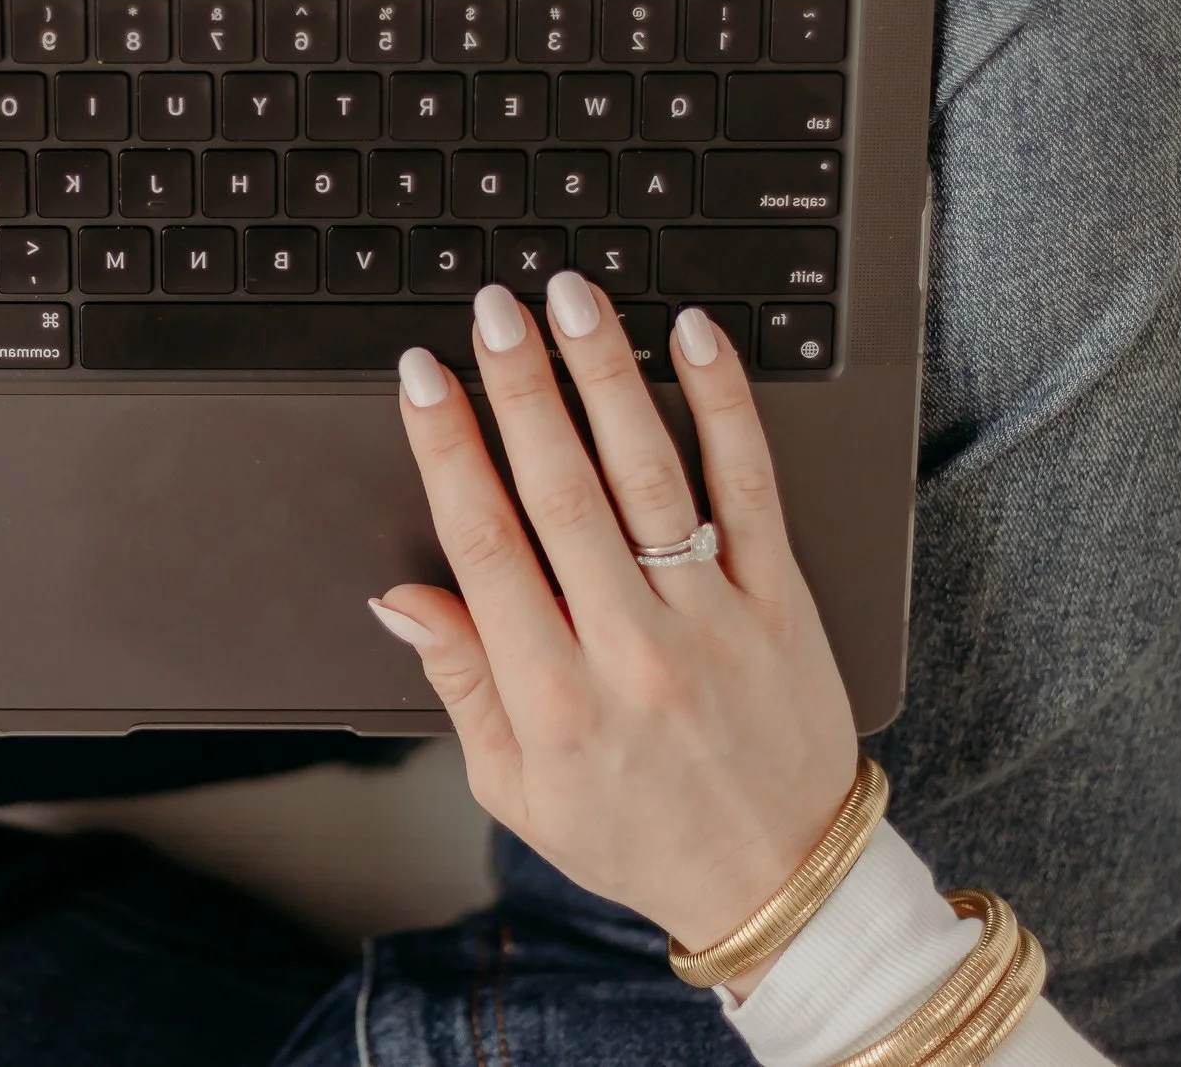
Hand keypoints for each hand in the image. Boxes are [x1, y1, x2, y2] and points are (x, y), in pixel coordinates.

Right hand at [373, 277, 857, 994]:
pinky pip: (752, 487)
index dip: (446, 448)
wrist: (777, 879)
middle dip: (517, 387)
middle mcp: (629, 648)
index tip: (421, 379)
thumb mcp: (515, 787)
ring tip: (573, 301)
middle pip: (559, 489)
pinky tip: (696, 341)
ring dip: (604, 375)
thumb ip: (459, 682)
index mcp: (551, 696)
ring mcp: (710, 619)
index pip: (482, 542)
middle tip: (491, 310)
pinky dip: (724, 406)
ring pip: (648, 473)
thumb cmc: (636, 831)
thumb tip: (400, 598)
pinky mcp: (781, 601)